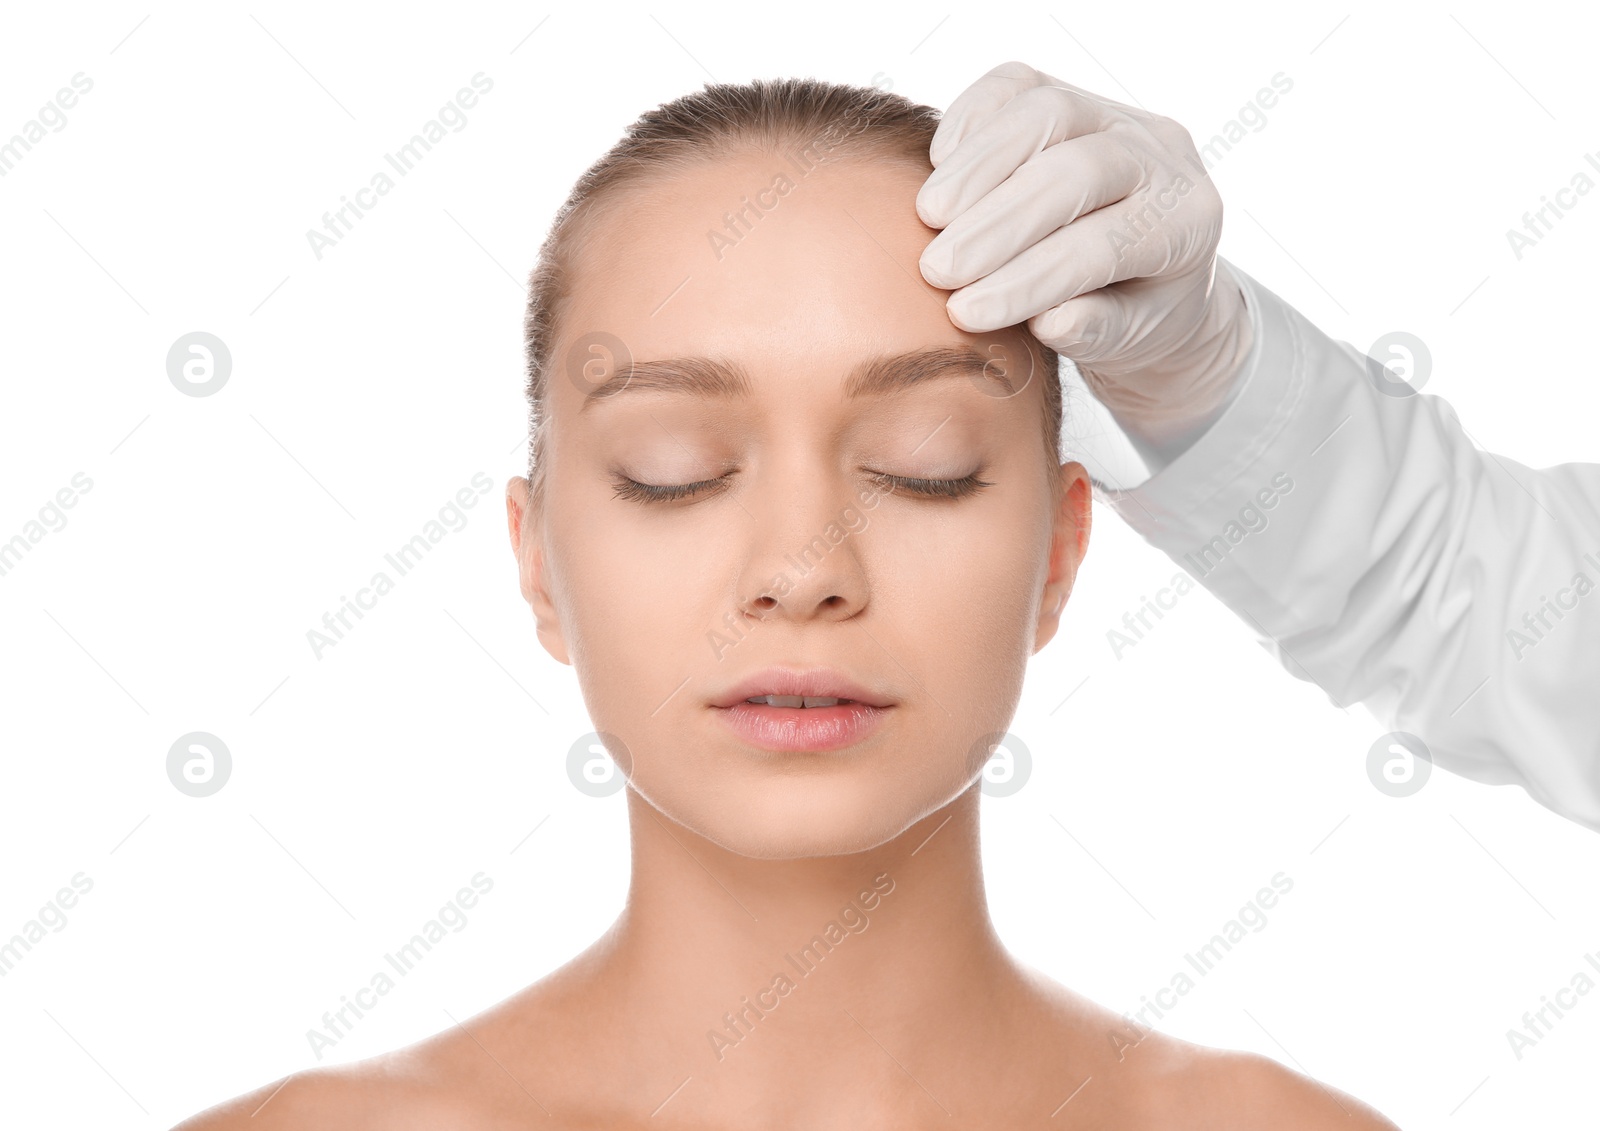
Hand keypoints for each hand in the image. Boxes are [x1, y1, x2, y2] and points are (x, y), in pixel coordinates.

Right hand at [916, 60, 1253, 444]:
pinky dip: (969, 122)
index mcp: (1186, 223)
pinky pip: (1015, 84)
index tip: (965, 313)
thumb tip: (1049, 320)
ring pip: (1044, 112)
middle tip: (937, 268)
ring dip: (976, 167)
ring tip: (928, 217)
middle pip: (1075, 171)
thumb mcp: (1131, 341)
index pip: (1101, 246)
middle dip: (997, 222)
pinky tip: (937, 170)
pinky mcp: (1066, 91)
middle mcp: (1162, 154)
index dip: (1028, 280)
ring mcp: (1114, 113)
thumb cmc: (1136, 312)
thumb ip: (1097, 333)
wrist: (1146, 266)